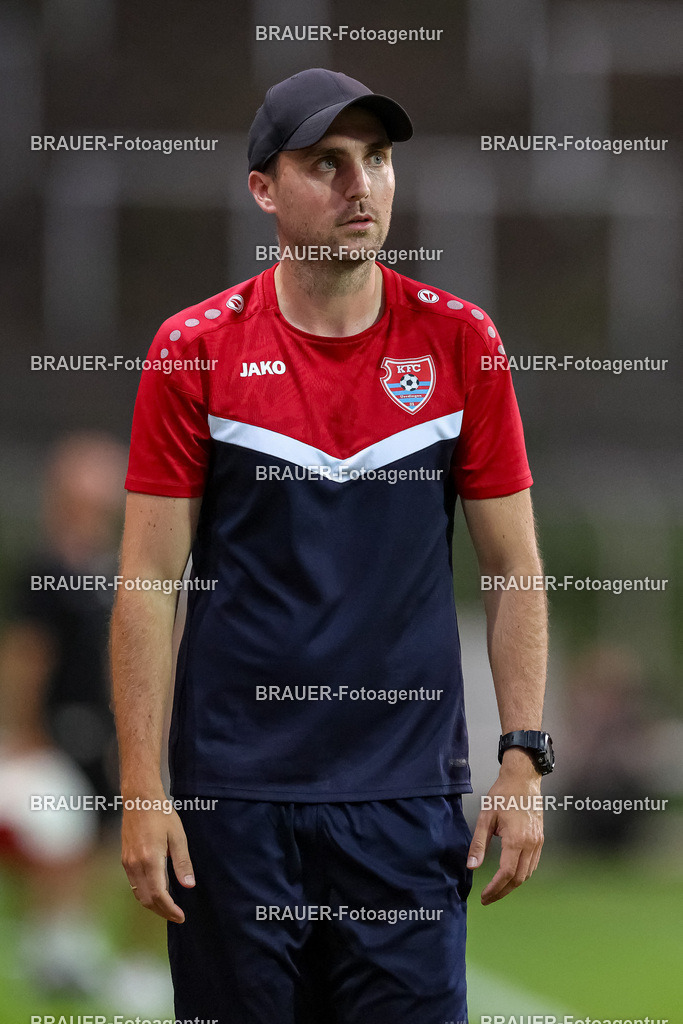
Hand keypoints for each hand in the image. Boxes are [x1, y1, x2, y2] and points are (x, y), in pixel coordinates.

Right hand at [121, 795, 194, 921]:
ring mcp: (128, 863)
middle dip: (162, 911)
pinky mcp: (125, 860)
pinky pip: (134, 884)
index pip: (158, 895)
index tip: (181, 916)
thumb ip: (182, 862)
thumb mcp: (178, 836)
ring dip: (153, 905)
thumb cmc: (161, 814)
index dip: (170, 910)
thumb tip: (189, 885)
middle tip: (177, 916)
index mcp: (150, 859)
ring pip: (138, 894)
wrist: (139, 800)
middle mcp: (135, 865)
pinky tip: (156, 892)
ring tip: (168, 907)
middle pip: (147, 899)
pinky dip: (145, 894)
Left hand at [467, 751, 543, 904]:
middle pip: (518, 878)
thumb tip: (472, 866)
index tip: (483, 896)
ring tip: (497, 889)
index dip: (495, 888)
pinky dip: (522, 874)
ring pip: (527, 873)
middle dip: (502, 891)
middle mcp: (530, 844)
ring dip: (512, 885)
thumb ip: (479, 843)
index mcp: (516, 839)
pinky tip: (510, 875)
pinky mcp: (540, 839)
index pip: (506, 873)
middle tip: (488, 898)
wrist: (523, 779)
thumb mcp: (485, 817)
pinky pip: (532, 864)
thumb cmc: (502, 795)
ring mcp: (538, 843)